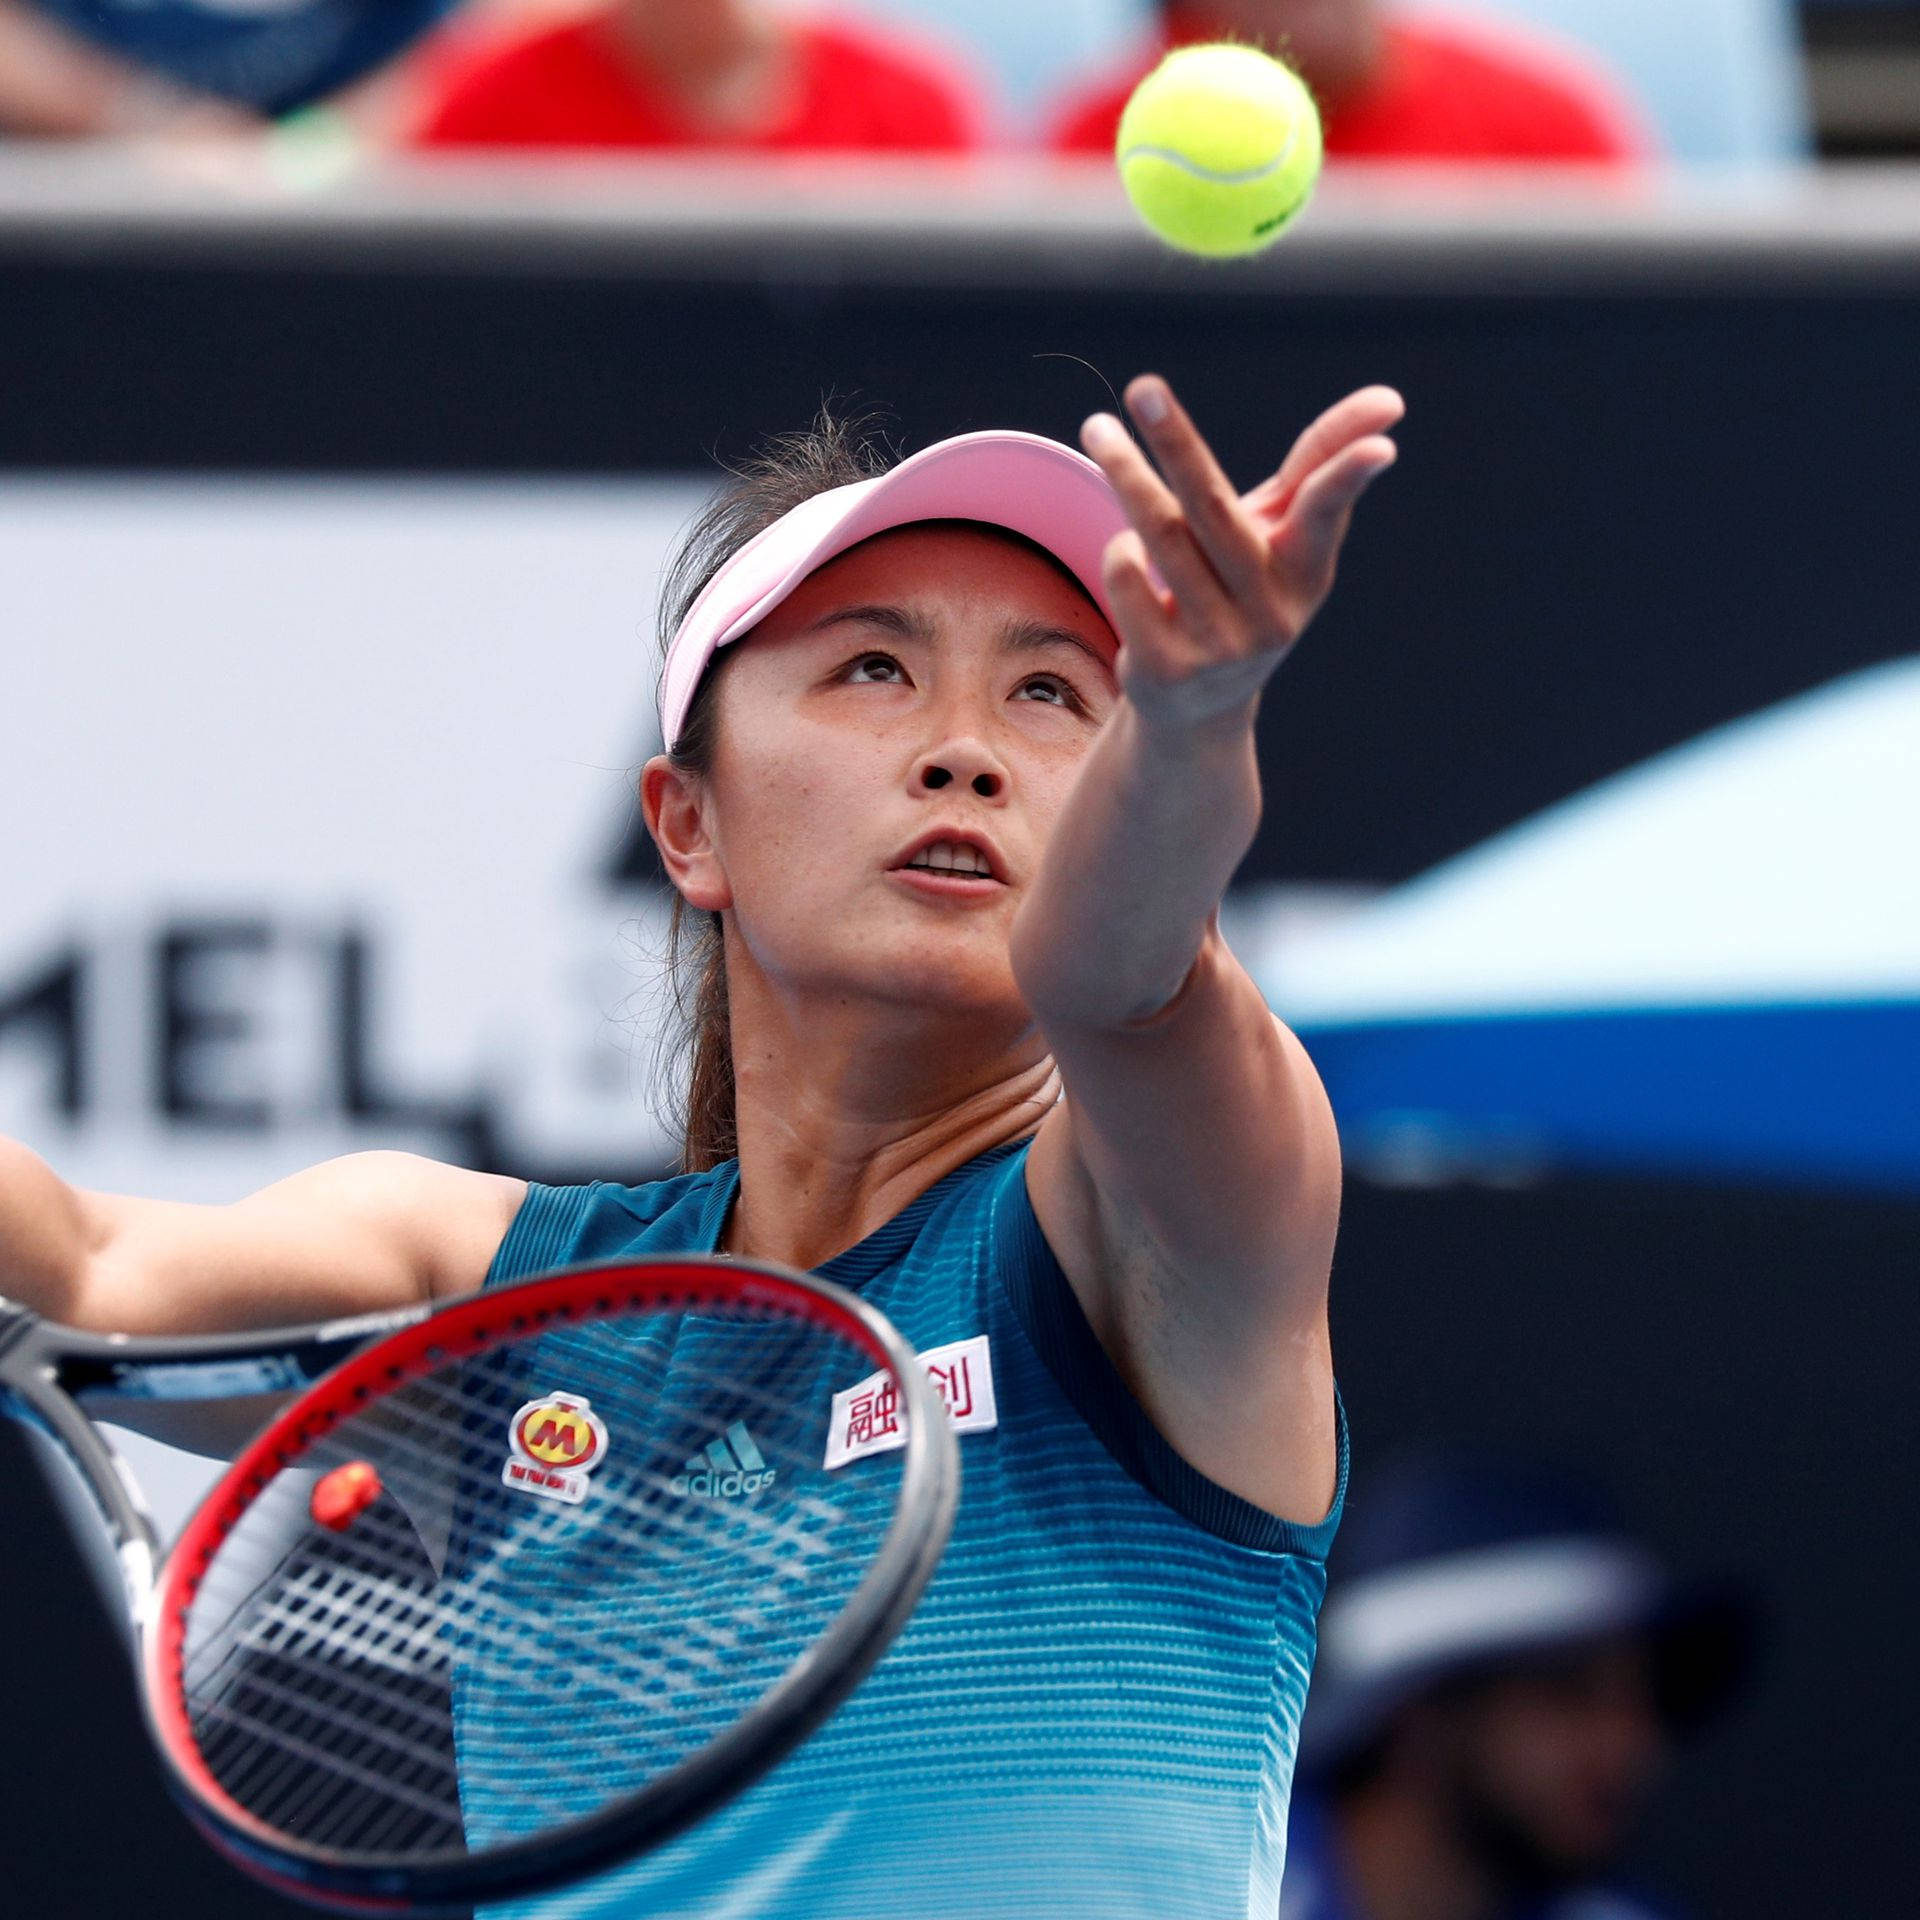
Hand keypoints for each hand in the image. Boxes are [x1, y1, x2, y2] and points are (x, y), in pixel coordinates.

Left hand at [1080, 375, 1402, 732]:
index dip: (1348, 479)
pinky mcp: (1167, 666)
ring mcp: (1218, 645)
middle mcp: (1269, 611)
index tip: (1382, 447)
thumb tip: (1390, 399)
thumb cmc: (1247, 589)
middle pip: (1212, 509)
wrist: (1198, 704)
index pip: (1324, 515)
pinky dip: (1118, 551)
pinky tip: (1124, 548)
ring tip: (1100, 431)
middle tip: (1143, 387)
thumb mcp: (1286, 535)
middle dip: (1175, 442)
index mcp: (1305, 571)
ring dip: (1126, 475)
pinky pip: (1126, 579)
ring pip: (1159, 537)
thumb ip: (1322, 463)